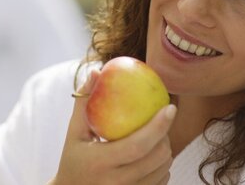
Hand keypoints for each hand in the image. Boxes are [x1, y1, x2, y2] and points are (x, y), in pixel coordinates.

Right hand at [49, 70, 175, 184]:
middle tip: (164, 121)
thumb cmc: (74, 157)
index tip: (170, 108)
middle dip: (166, 136)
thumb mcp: (74, 131)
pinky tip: (153, 156)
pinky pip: (160, 182)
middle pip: (155, 158)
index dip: (158, 126)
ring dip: (166, 151)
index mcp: (99, 163)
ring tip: (158, 138)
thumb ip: (85, 101)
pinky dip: (162, 167)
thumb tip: (97, 71)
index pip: (138, 145)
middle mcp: (114, 184)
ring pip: (162, 171)